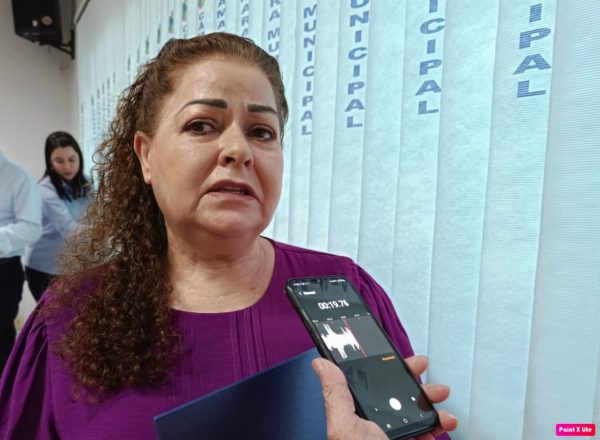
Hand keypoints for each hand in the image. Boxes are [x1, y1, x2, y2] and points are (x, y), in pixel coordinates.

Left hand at [311, 355, 456, 439]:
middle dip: (416, 384)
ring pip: (416, 414)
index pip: (373, 384)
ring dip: (433, 405)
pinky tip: (445, 424)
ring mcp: (393, 438)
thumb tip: (320, 363)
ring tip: (443, 403)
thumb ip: (336, 394)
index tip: (406, 359)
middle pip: (398, 396)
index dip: (389, 369)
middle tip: (429, 375)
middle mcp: (374, 425)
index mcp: (356, 415)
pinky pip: (426, 435)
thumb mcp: (344, 426)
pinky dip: (438, 428)